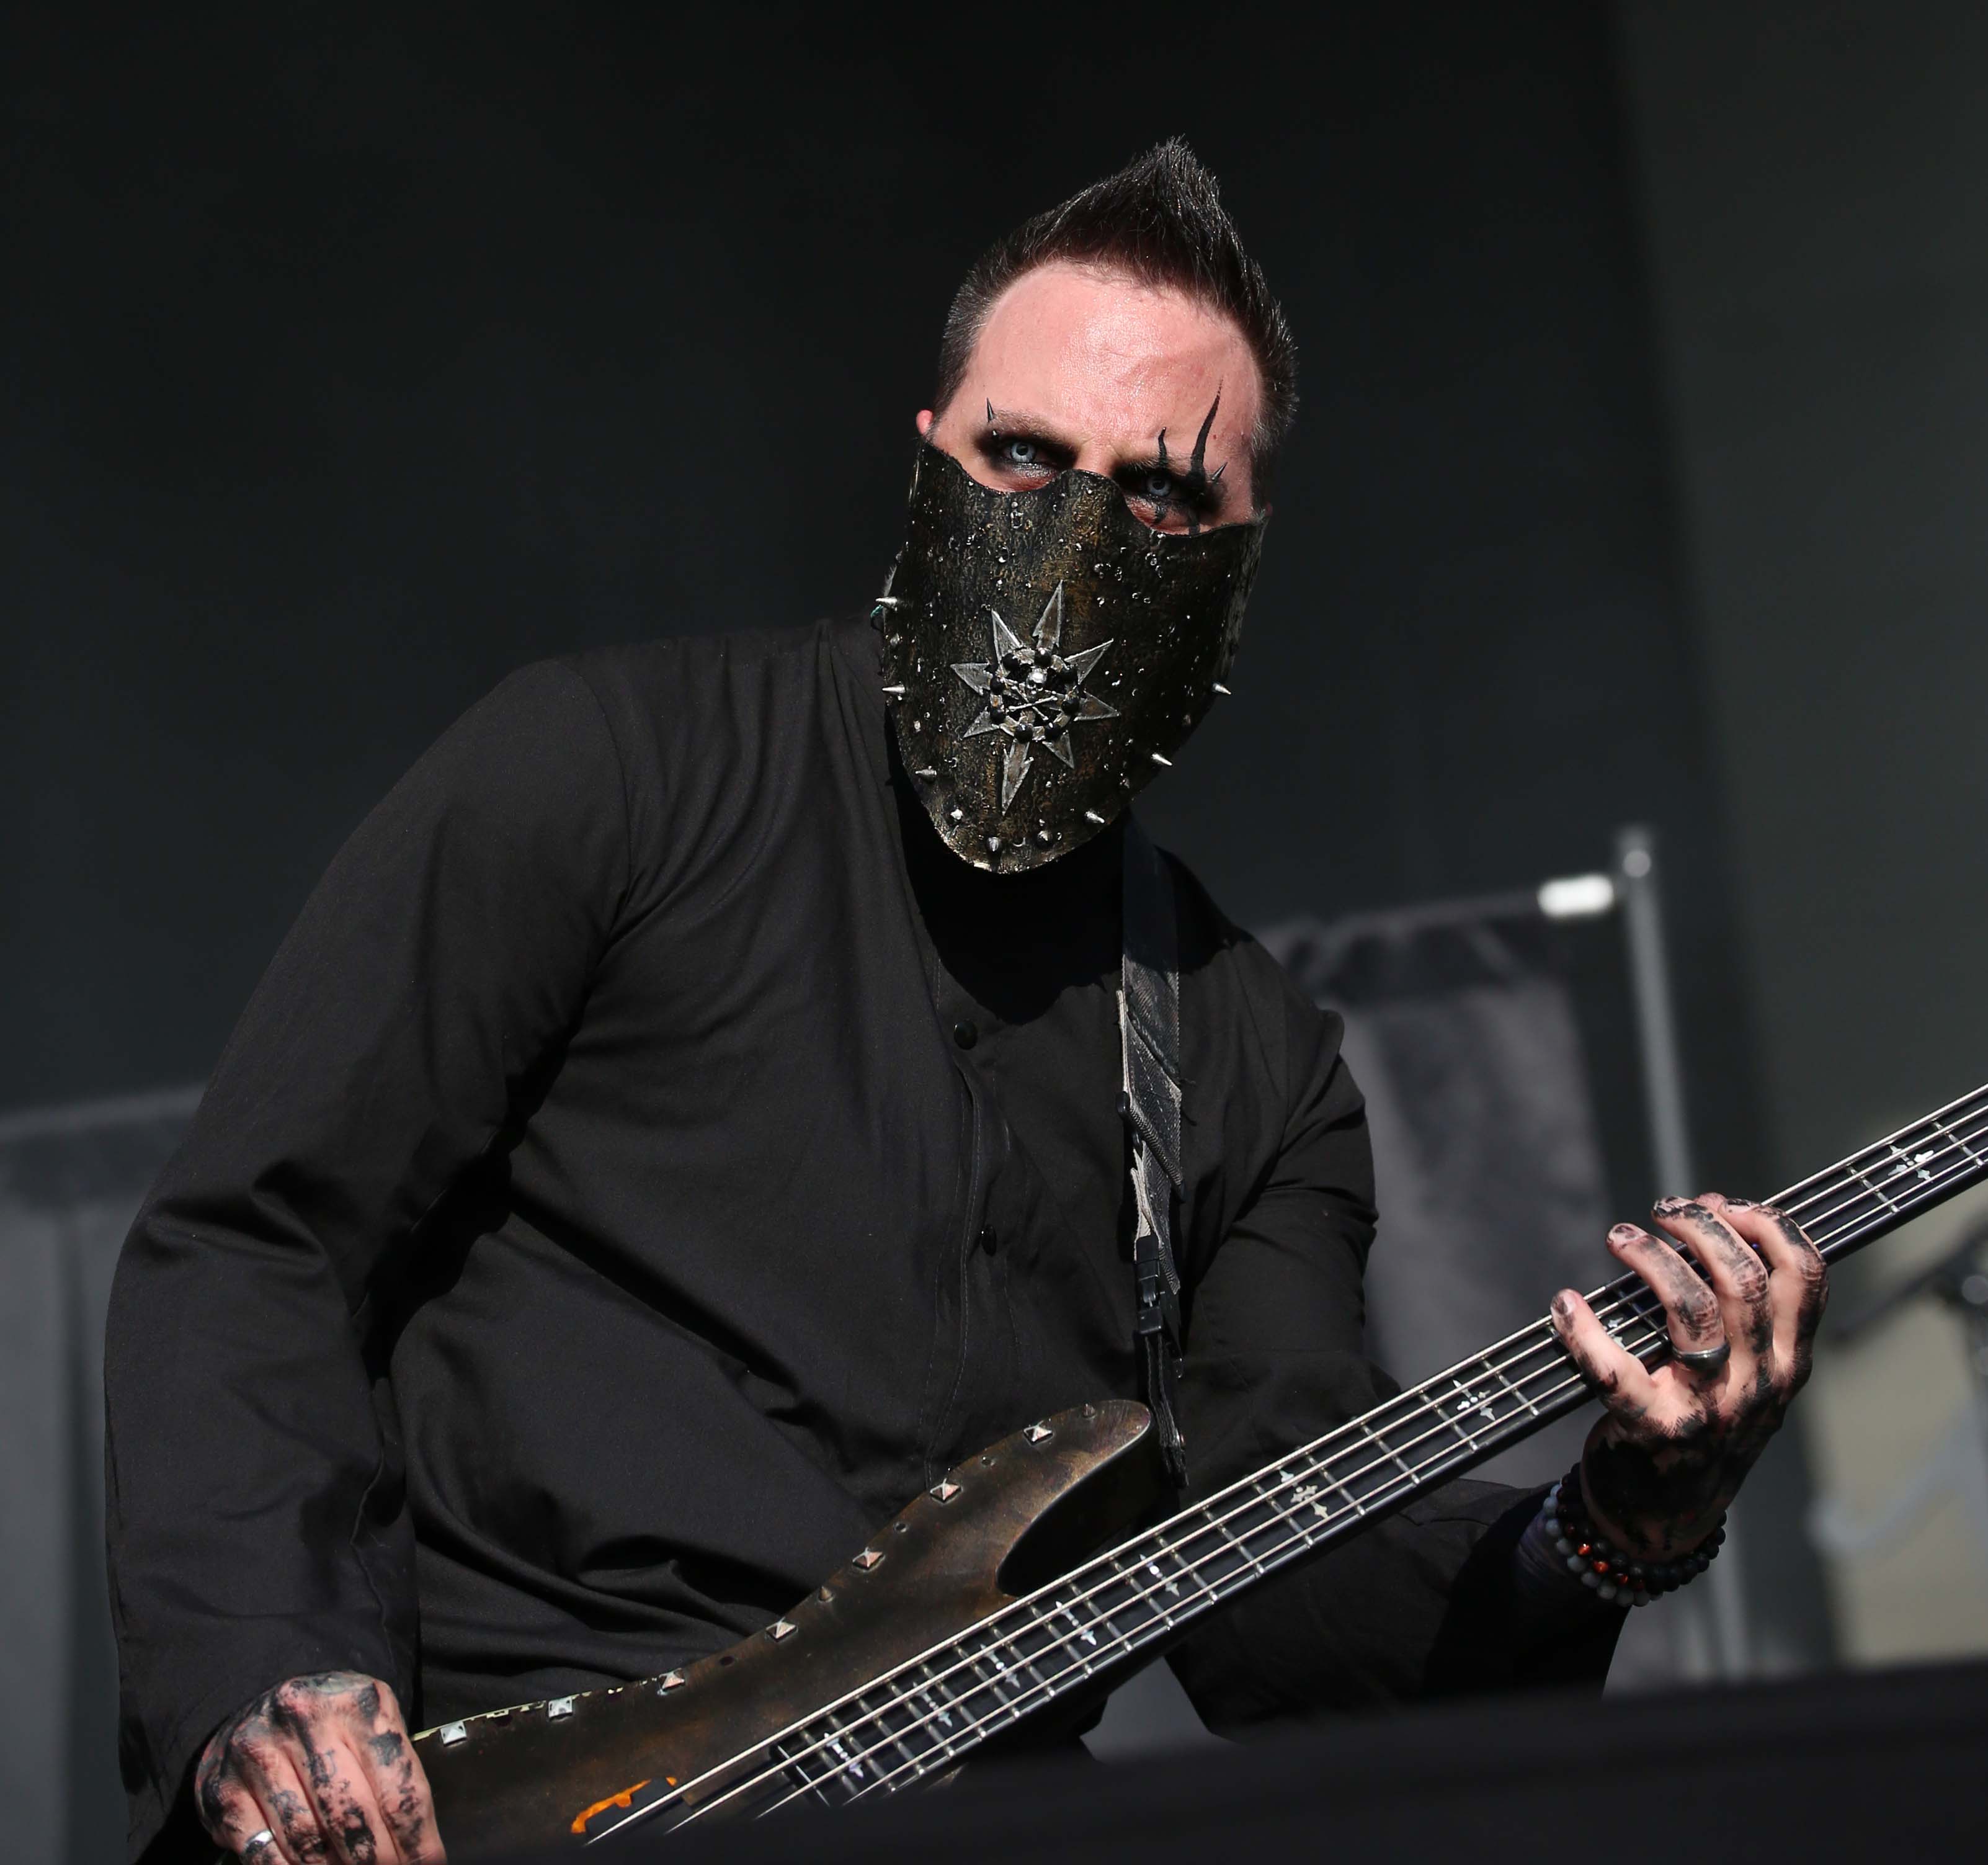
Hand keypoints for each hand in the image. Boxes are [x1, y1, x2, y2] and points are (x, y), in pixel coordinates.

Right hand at [195, 1671, 444, 1863]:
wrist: (260, 1702)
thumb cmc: (332, 1721)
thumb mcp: (372, 1724)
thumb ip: (394, 1773)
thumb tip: (420, 1848)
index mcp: (357, 1703)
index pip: (397, 1787)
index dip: (416, 1840)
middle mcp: (304, 1720)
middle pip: (352, 1816)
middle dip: (377, 1861)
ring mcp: (258, 1754)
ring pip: (307, 1839)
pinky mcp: (223, 1792)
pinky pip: (262, 1852)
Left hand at [1548, 1193, 1826, 1559]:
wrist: (1664, 1515)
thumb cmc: (1700, 1419)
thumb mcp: (1743, 1368)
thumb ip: (1736, 1301)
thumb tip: (1712, 1210)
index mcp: (1789, 1361)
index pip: (1805, 1276)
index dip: (1768, 1225)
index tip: (1726, 1203)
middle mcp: (1761, 1382)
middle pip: (1743, 1280)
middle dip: (1699, 1228)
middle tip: (1661, 1210)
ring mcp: (1713, 1408)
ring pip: (1691, 1309)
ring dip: (1650, 1259)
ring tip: (1620, 1237)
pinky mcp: (1658, 1430)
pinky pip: (1616, 1368)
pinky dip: (1583, 1329)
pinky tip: (1566, 1305)